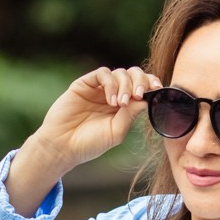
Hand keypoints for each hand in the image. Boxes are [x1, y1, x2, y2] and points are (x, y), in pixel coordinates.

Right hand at [29, 65, 166, 169]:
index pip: (142, 87)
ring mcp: (99, 88)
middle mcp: (112, 93)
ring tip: (119, 104)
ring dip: (125, 85)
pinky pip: (103, 74)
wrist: (62, 146)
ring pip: (120, 72)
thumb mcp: (116, 132)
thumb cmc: (89, 143)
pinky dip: (111, 84)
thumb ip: (131, 114)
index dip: (151, 84)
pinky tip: (110, 100)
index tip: (157, 91)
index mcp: (123, 106)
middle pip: (134, 74)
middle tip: (138, 95)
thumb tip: (147, 98)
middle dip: (141, 81)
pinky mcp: (85, 84)